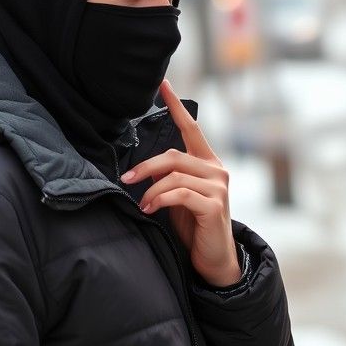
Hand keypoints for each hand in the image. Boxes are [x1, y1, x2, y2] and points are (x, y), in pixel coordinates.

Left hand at [120, 79, 241, 287]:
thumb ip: (168, 178)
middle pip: (174, 155)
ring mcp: (218, 187)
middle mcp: (217, 171)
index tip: (162, 85)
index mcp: (208, 164)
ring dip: (151, 190)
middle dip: (145, 166)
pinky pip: (180, 193)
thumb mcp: (178, 198)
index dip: (176, 107)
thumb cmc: (194, 228)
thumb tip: (142, 168)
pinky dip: (160, 199)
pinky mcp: (214, 205)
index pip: (191, 129)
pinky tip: (151, 210)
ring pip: (174, 174)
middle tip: (126, 179)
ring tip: (143, 205)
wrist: (214, 260)